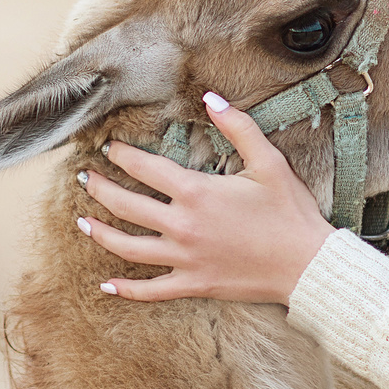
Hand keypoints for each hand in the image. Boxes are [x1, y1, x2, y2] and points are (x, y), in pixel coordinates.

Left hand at [78, 91, 336, 303]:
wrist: (307, 265)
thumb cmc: (290, 212)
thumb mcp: (269, 162)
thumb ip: (237, 126)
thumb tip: (210, 97)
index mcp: (196, 192)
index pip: (145, 169)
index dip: (122, 156)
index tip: (109, 149)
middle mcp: (182, 226)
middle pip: (125, 206)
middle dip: (99, 189)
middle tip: (84, 178)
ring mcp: (184, 258)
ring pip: (128, 247)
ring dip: (100, 233)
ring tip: (82, 222)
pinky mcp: (193, 284)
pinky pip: (151, 290)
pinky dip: (126, 289)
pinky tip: (107, 285)